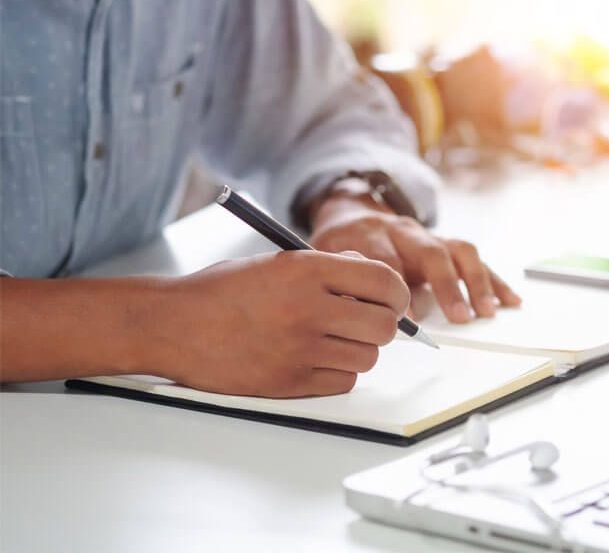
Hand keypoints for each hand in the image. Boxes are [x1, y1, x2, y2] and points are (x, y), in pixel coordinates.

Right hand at [155, 250, 409, 397]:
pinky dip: (338, 373)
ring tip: (332, 339)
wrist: (174, 325)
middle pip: (385, 327)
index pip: (384, 281)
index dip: (397, 293)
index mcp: (306, 270)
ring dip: (358, 349)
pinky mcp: (289, 384)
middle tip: (364, 321)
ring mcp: (299, 350)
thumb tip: (376, 281)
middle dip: (382, 324)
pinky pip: (343, 383)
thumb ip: (330, 268)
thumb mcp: (279, 261)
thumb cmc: (225, 290)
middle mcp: (308, 309)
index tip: (392, 299)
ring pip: (367, 358)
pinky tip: (314, 358)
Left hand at [310, 195, 520, 323]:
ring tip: (488, 312)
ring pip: (460, 251)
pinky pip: (475, 260)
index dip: (398, 288)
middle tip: (459, 317)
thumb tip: (354, 312)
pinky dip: (494, 280)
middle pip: (431, 252)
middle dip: (447, 285)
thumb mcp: (328, 260)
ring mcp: (430, 236)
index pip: (387, 260)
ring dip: (477, 282)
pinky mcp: (447, 244)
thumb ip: (342, 282)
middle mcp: (405, 231)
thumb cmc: (342, 248)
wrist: (353, 215)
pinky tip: (510, 300)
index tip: (408, 318)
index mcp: (371, 235)